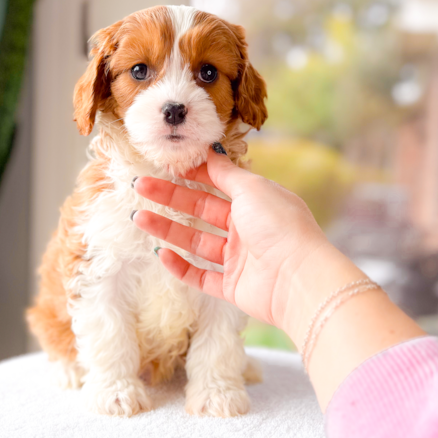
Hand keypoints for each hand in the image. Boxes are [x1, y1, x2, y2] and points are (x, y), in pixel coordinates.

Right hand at [132, 149, 358, 339]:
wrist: (298, 278)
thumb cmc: (280, 225)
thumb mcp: (252, 188)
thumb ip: (226, 173)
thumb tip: (209, 149)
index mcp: (256, 201)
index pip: (218, 183)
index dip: (191, 174)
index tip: (164, 165)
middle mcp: (248, 228)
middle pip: (201, 210)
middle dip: (170, 198)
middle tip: (140, 188)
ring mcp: (240, 259)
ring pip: (196, 241)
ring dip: (168, 229)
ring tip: (139, 218)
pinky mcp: (233, 287)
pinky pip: (201, 276)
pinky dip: (181, 266)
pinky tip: (161, 253)